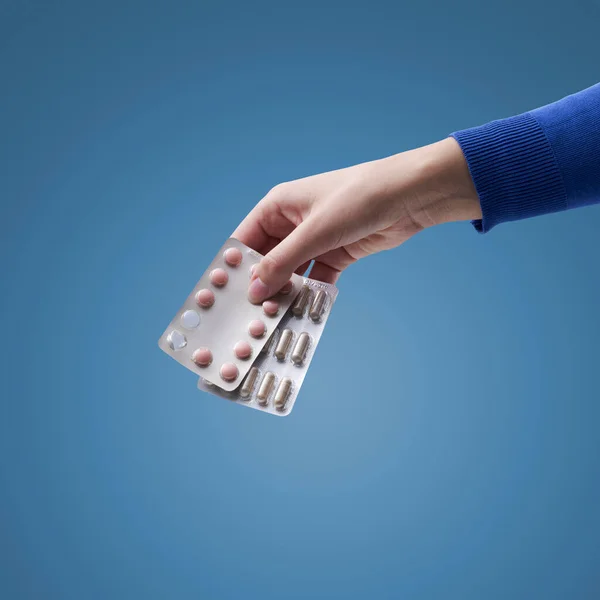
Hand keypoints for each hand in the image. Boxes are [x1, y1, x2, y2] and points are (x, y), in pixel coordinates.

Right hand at [233, 138, 480, 302]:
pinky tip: (305, 312)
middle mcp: (292, 224)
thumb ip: (283, 262)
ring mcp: (314, 240)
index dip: (233, 268)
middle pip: (267, 261)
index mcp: (278, 207)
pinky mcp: (336, 254)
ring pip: (291, 274)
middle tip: (251, 316)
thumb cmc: (358, 198)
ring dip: (286, 295)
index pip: (245, 241)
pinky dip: (311, 295)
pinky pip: (316, 279)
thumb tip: (255, 290)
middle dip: (261, 287)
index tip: (223, 296)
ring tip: (275, 320)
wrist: (409, 197)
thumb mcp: (315, 231)